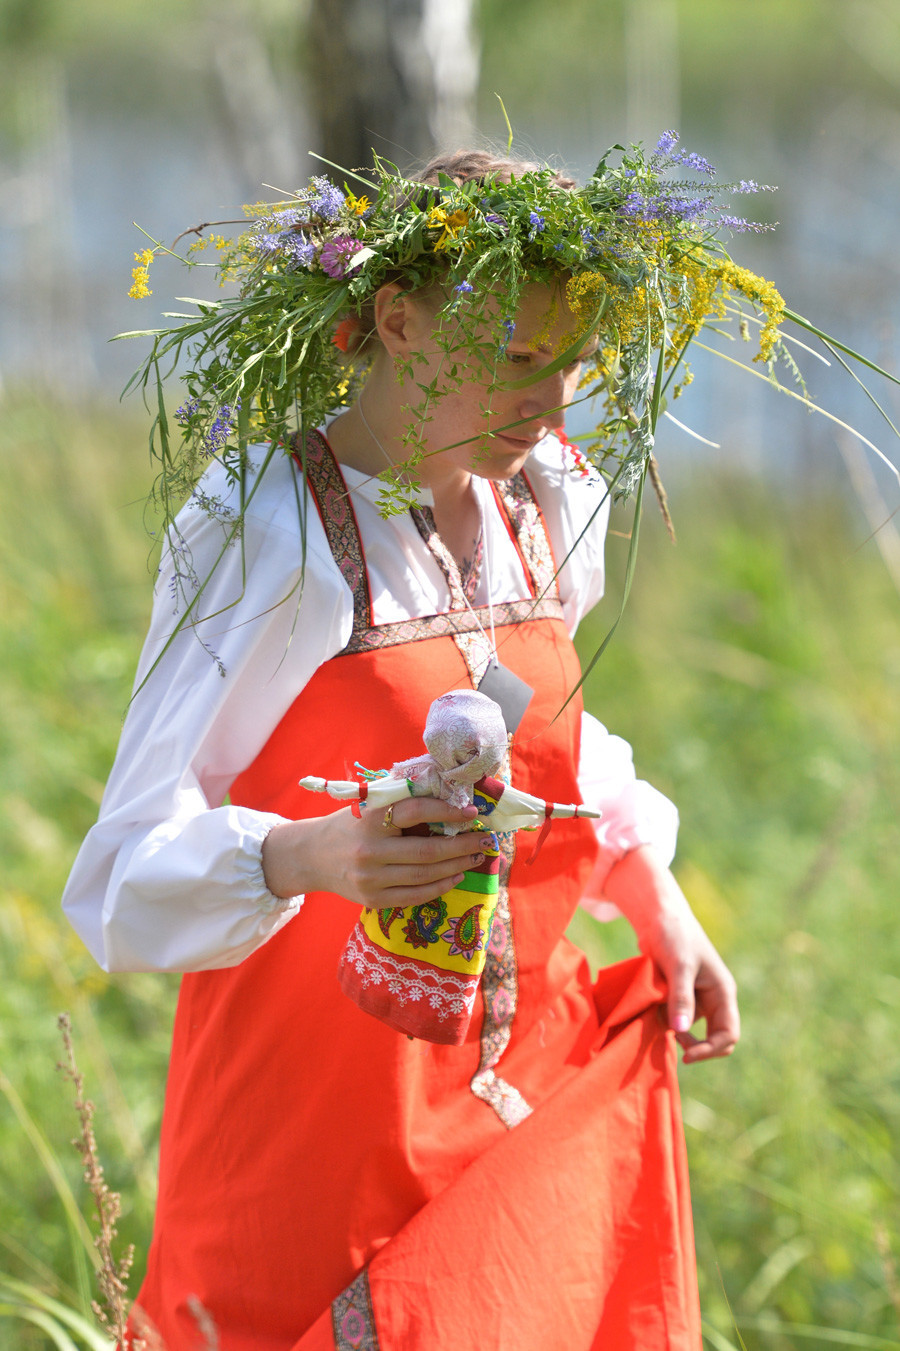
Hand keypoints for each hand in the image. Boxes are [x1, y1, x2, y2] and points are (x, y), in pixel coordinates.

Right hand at [262, 796, 493, 909]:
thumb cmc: (349, 824)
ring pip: (425, 875)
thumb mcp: (368, 804)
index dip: (447, 811)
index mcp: (370, 817)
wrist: (311, 856)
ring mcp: (370, 878)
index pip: (415, 811)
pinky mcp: (372, 899)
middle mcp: (370, 849)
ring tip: (476, 856)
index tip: (471, 812)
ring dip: (457, 866)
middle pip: (427, 850)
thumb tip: (446, 786)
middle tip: (484, 839)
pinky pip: (415, 896)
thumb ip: (401, 798)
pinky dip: (440, 887)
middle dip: (462, 844)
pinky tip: (455, 876)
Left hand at [601, 845, 739, 1064]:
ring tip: (655, 1015)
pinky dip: (663, 1020)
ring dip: (674, 1030)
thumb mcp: (678, 966)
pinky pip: (675, 1019)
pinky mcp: (679, 996)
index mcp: (723, 992)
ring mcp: (696, 998)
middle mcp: (713, 999)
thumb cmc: (674, 936)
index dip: (710, 1050)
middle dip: (694, 1045)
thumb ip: (680, 998)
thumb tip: (680, 1032)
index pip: (728, 1035)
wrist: (657, 917)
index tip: (685, 1055)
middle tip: (670, 1036)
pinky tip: (650, 1009)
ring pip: (690, 1030)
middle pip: (713, 1038)